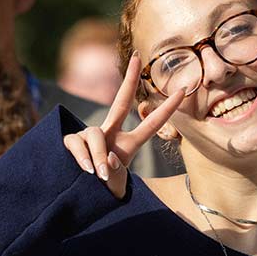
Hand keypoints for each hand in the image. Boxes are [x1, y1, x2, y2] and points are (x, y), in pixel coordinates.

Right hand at [63, 51, 184, 197]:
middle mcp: (110, 134)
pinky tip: (86, 170)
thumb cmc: (104, 191)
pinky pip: (77, 143)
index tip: (184, 91)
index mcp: (128, 144)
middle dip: (128, 78)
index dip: (167, 109)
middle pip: (120, 101)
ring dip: (98, 156)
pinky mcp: (72, 140)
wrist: (82, 199)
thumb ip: (116, 171)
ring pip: (95, 134)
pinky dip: (83, 157)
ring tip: (100, 174)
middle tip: (137, 56)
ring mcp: (90, 135)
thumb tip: (107, 154)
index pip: (152, 124)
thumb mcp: (117, 184)